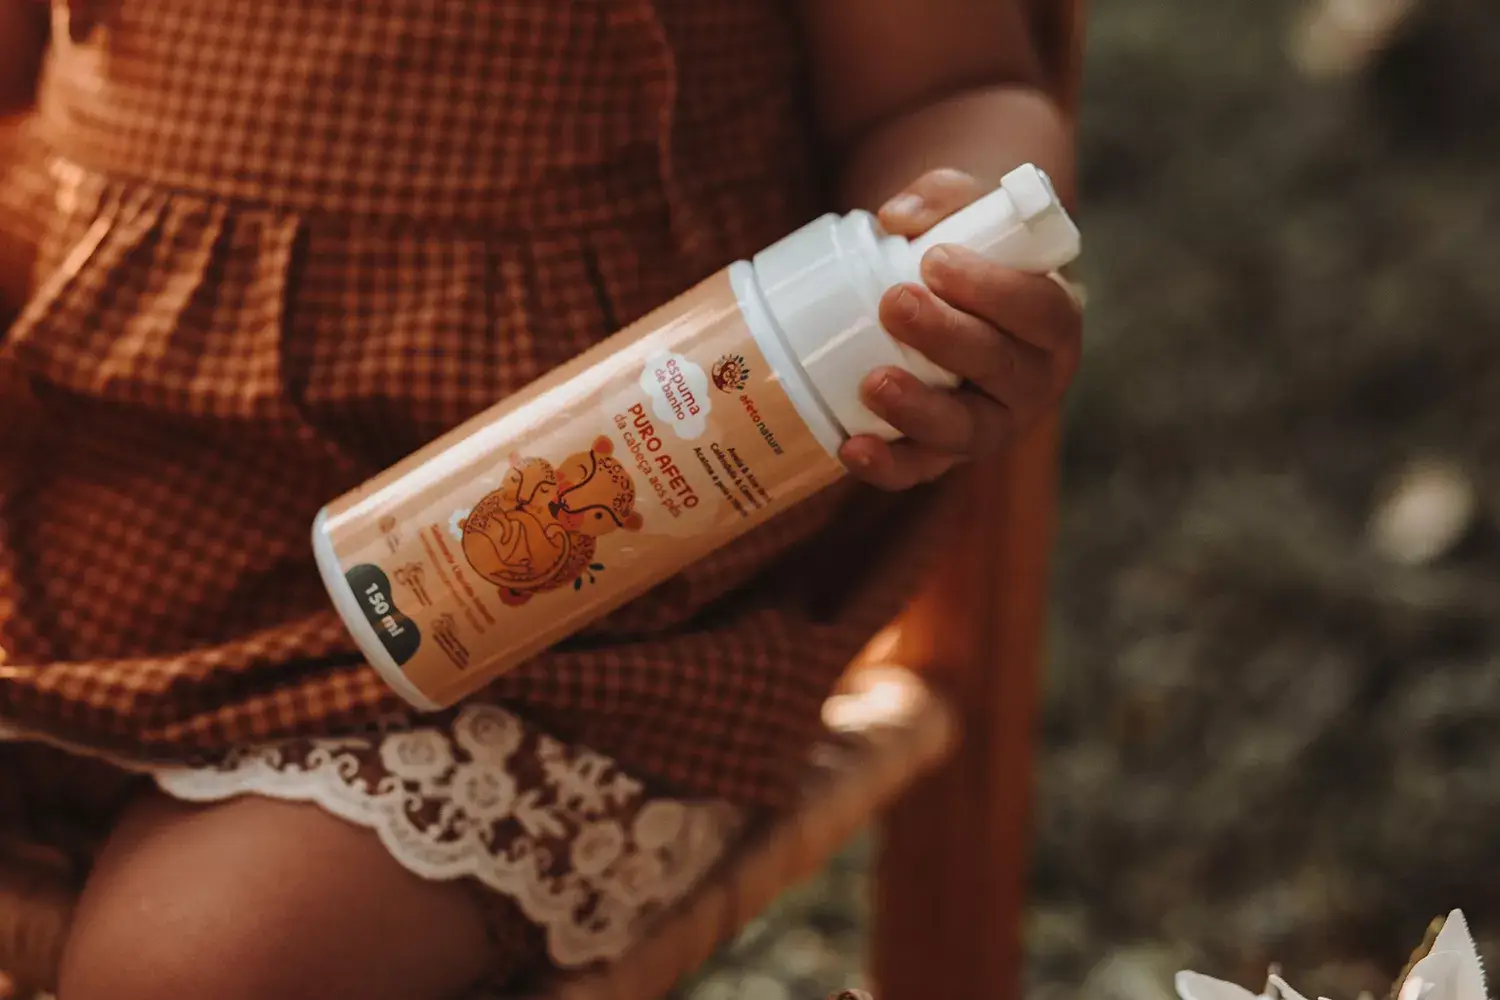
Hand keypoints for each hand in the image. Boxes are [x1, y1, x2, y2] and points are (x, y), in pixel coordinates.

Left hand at [839, 168, 1082, 490]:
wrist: (951, 299)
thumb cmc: (969, 250)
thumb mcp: (968, 209)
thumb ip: (941, 196)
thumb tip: (896, 218)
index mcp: (1054, 322)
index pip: (1040, 310)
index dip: (993, 290)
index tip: (935, 260)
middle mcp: (1033, 381)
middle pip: (1003, 369)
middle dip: (949, 339)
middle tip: (894, 303)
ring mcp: (992, 424)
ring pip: (967, 431)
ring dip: (921, 411)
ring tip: (874, 383)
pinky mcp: (945, 454)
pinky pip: (922, 469)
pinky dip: (889, 466)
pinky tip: (852, 449)